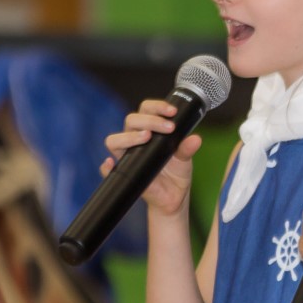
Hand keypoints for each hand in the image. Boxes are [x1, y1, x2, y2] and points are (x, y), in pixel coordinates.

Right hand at [100, 99, 201, 216]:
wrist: (174, 196)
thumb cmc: (176, 173)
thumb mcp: (185, 159)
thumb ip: (187, 148)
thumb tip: (195, 139)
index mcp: (149, 129)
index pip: (146, 109)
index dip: (156, 106)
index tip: (172, 111)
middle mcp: (134, 139)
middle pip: (131, 120)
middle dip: (149, 120)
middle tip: (168, 127)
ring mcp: (127, 156)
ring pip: (114, 140)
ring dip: (129, 137)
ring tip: (146, 137)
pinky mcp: (123, 173)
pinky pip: (107, 170)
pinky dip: (107, 167)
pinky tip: (112, 163)